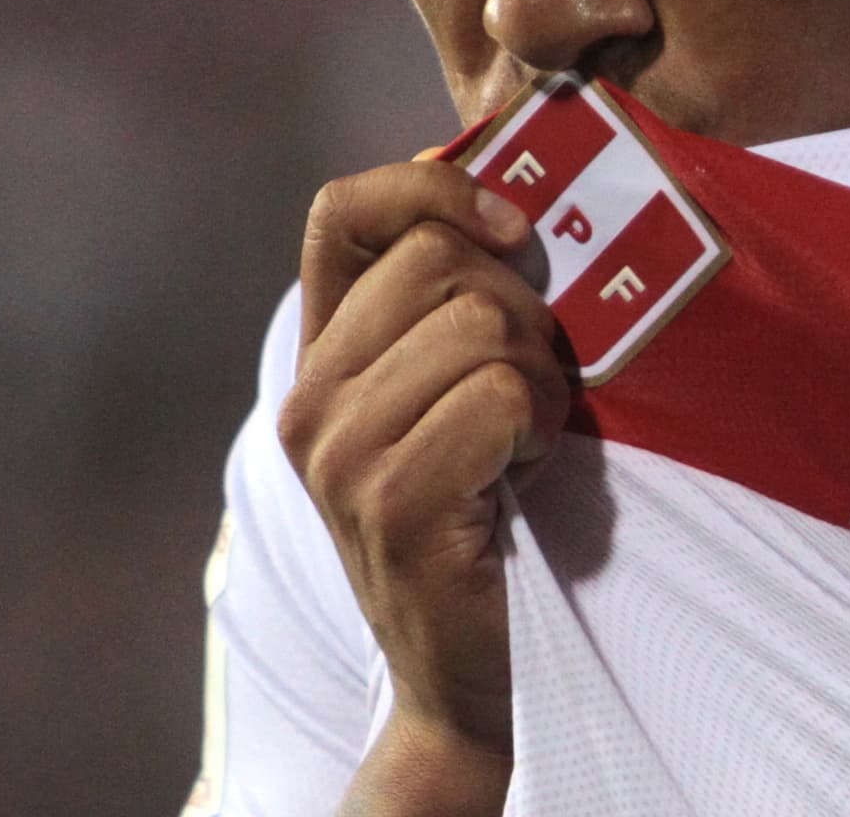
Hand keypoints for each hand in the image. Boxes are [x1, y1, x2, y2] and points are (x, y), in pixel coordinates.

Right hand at [278, 158, 570, 763]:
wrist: (474, 671)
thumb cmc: (486, 506)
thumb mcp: (450, 383)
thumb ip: (450, 294)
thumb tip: (495, 177)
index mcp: (322, 354)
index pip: (341, 210)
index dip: (430, 188)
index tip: (511, 228)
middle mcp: (310, 398)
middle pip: (438, 259)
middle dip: (518, 308)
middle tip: (527, 385)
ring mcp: (340, 454)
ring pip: (479, 323)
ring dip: (538, 376)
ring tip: (526, 435)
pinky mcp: (392, 503)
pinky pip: (499, 392)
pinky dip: (537, 421)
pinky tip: (525, 471)